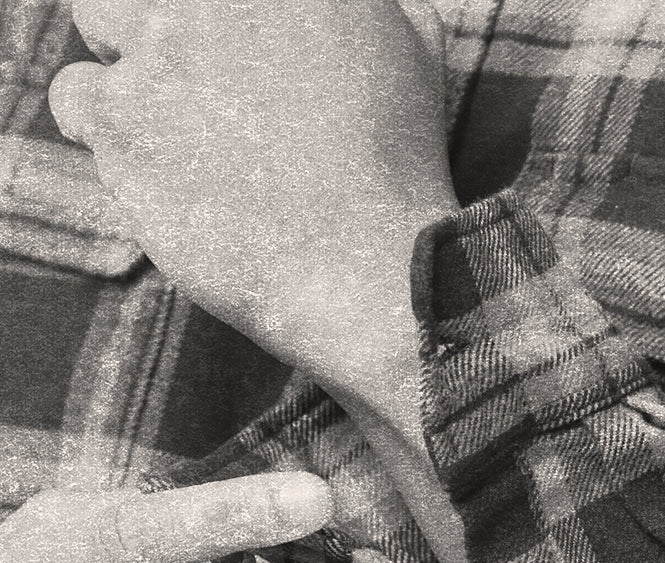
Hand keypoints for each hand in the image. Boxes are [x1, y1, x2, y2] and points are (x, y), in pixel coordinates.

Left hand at [47, 0, 456, 428]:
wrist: (365, 261)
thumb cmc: (399, 168)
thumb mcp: (415, 52)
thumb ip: (368, 6)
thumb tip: (346, 7)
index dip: (211, 17)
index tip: (222, 49)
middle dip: (158, 21)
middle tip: (185, 71)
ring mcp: (159, 47)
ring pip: (98, 18)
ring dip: (124, 63)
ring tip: (160, 120)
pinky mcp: (118, 115)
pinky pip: (76, 98)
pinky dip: (100, 125)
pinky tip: (146, 160)